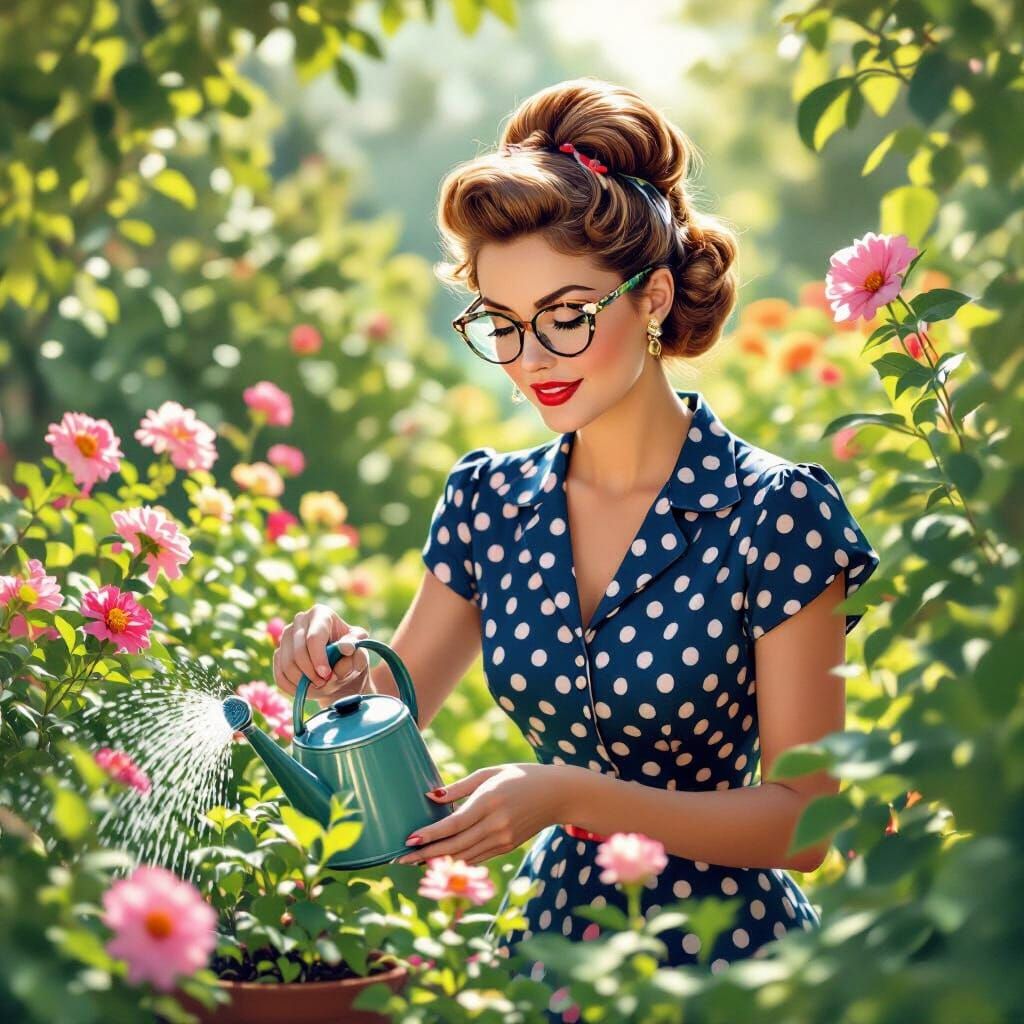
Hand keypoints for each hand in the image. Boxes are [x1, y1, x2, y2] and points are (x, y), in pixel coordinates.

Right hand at [273, 604, 370, 704]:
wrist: (339, 668)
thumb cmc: (350, 656)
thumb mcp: (358, 651)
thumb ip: (355, 649)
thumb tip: (346, 647)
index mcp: (320, 614)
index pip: (314, 637)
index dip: (319, 659)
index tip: (327, 675)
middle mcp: (300, 620)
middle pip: (298, 651)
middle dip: (310, 672)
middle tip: (323, 683)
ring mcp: (286, 636)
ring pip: (286, 664)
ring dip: (301, 681)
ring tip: (318, 686)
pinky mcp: (279, 652)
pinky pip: (279, 674)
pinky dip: (292, 687)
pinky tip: (305, 689)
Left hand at [395, 763, 568, 865]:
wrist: (556, 795)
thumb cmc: (520, 776)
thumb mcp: (490, 773)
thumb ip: (460, 787)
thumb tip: (430, 797)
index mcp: (489, 801)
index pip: (453, 824)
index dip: (430, 834)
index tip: (408, 839)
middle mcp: (495, 824)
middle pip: (455, 845)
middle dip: (425, 854)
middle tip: (399, 858)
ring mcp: (502, 839)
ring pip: (464, 856)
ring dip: (438, 862)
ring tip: (414, 863)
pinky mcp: (506, 847)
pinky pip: (477, 858)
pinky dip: (457, 862)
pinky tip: (440, 862)